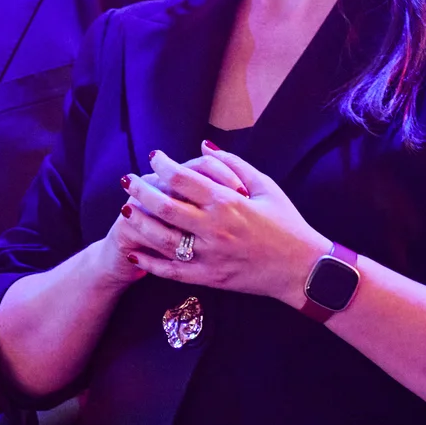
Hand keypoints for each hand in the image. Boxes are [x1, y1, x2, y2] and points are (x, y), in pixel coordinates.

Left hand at [121, 147, 327, 302]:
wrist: (300, 268)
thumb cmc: (286, 223)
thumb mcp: (265, 186)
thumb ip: (233, 164)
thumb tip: (203, 146)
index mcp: (227, 203)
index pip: (183, 179)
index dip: (163, 165)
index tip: (154, 157)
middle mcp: (213, 228)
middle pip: (164, 206)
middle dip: (141, 191)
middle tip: (127, 181)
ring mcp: (209, 255)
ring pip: (161, 238)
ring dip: (139, 223)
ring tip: (125, 210)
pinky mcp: (208, 277)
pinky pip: (171, 270)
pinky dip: (149, 262)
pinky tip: (134, 251)